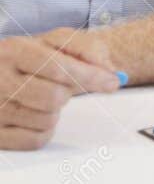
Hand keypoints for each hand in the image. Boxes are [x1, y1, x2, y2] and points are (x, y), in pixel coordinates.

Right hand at [0, 31, 120, 150]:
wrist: (0, 71)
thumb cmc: (34, 57)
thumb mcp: (58, 42)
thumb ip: (88, 50)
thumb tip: (109, 73)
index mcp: (13, 50)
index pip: (54, 66)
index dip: (88, 76)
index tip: (111, 82)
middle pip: (53, 97)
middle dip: (68, 93)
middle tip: (63, 87)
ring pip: (46, 120)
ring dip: (55, 112)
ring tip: (42, 97)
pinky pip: (35, 140)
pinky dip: (44, 130)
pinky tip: (34, 116)